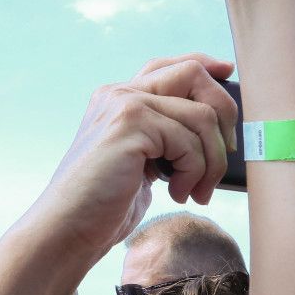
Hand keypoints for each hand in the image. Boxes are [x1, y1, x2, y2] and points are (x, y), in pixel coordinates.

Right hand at [30, 54, 236, 253]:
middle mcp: (119, 94)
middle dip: (225, 112)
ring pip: (202, 115)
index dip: (205, 66)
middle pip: (193, 74)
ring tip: (196, 190)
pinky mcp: (130, 125)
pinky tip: (177, 193)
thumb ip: (166, 139)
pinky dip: (195, 173)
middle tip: (225, 154)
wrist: (67, 228)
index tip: (228, 74)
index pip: (170, 66)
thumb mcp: (141, 163)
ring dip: (212, 160)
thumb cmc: (104, 206)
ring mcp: (124, 105)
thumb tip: (217, 133)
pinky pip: (189, 142)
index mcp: (118, 99)